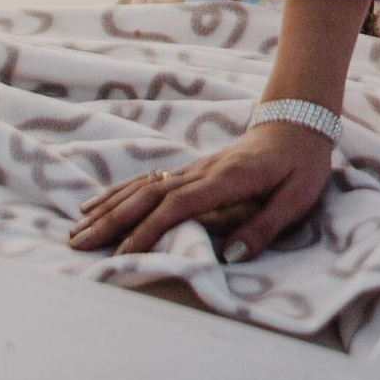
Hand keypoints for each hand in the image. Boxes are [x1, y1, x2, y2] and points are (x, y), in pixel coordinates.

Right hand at [68, 121, 333, 265]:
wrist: (299, 123)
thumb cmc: (302, 165)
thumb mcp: (298, 198)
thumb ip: (266, 226)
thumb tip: (232, 255)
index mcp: (227, 179)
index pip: (179, 205)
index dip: (149, 229)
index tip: (123, 254)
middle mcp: (202, 171)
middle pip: (149, 196)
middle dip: (112, 222)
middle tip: (79, 247)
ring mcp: (192, 168)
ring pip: (142, 187)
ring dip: (108, 209)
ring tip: (76, 232)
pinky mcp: (190, 170)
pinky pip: (148, 181)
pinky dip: (119, 193)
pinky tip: (96, 206)